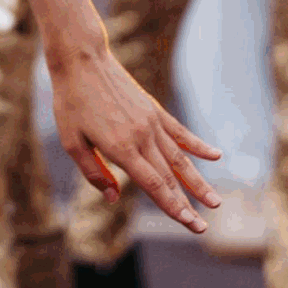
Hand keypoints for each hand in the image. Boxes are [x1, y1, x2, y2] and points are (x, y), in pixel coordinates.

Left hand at [30, 0, 221, 231]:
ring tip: (216, 201)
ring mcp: (151, 122)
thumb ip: (93, 172)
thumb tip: (113, 197)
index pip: (154, 185)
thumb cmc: (71, 101)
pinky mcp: (154, 110)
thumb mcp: (71, 141)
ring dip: (198, 182)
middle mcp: (141, 136)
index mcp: (121, 147)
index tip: (190, 224)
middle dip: (187, 204)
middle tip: (203, 228)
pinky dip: (198, 145)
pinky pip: (179, 132)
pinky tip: (216, 155)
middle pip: (169, 177)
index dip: (173, 207)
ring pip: (180, 158)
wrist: (82, 59)